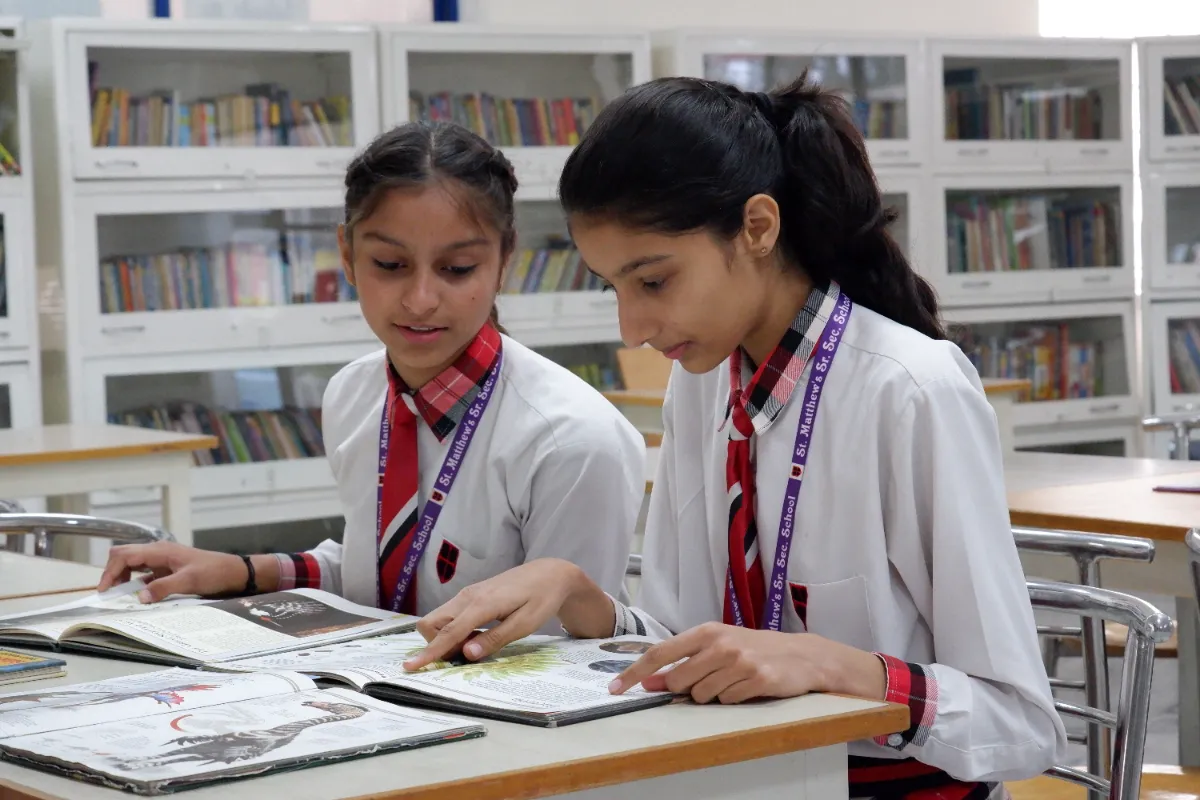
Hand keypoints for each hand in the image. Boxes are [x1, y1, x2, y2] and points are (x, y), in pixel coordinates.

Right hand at [97, 542, 248, 602]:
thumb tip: (140, 597)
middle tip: (108, 595)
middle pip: (124, 556)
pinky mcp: (167, 569)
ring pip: (132, 565)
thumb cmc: (214, 572)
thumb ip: (164, 587)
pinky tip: (137, 597)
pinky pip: (144, 574)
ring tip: (119, 597)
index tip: (104, 591)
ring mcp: (162, 560)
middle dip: (112, 573)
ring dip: (123, 578)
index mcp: (160, 550)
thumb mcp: (189, 581)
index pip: (124, 555)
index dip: (110, 572)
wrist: (233, 572)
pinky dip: (136, 583)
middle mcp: (158, 552)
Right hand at [403, 558, 604, 670]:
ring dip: (447, 638)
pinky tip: (479, 635)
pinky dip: (455, 630)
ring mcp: (467, 594)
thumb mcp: (524, 624)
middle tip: (467, 654)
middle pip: (431, 623)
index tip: (410, 667)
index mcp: (481, 604)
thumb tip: (467, 655)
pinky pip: (450, 616)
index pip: (448, 632)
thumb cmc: (541, 598)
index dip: (429, 653)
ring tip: (479, 643)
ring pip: (438, 619)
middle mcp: (468, 597)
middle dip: (437, 644)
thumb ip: (495, 640)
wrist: (549, 573)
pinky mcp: (471, 596)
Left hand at [609, 622, 886, 704]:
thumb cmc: (755, 649)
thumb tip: (649, 679)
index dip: (634, 672)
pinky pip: (727, 701)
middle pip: (679, 681)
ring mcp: (738, 661)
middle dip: (686, 689)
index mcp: (705, 631)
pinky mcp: (756, 679)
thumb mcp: (718, 647)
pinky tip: (748, 687)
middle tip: (710, 680)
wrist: (803, 655)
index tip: (615, 688)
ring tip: (733, 682)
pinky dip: (733, 699)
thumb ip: (684, 661)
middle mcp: (719, 643)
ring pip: (702, 696)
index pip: (659, 653)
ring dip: (713, 695)